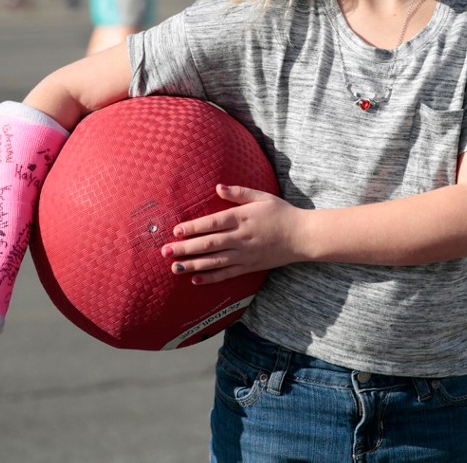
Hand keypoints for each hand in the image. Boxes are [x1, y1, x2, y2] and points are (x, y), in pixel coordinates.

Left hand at [161, 185, 300, 284]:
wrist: (302, 236)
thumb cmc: (281, 213)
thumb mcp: (262, 197)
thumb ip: (239, 193)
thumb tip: (217, 187)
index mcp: (242, 217)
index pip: (212, 223)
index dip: (192, 227)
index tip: (175, 230)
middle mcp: (241, 237)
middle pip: (209, 243)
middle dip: (185, 248)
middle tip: (165, 251)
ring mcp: (245, 255)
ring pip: (214, 261)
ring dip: (193, 265)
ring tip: (174, 267)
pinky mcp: (249, 267)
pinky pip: (227, 274)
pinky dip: (210, 278)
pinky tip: (195, 279)